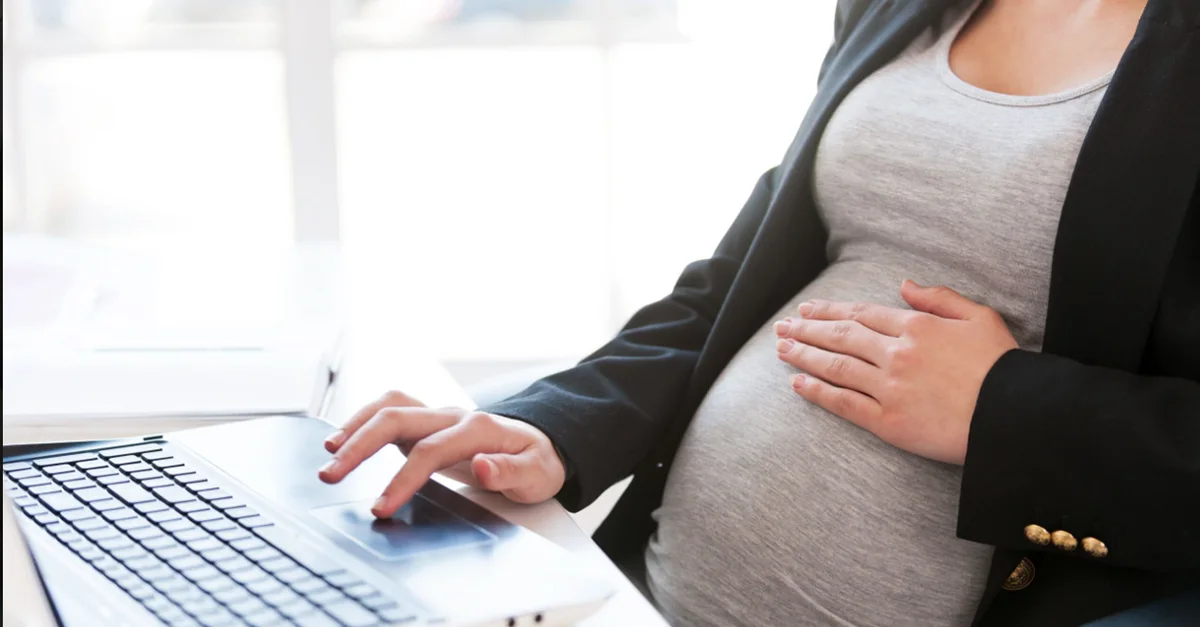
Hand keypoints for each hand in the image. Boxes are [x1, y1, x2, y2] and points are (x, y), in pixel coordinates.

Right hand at [318, 390, 565, 517]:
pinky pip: (389, 411)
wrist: (541, 444)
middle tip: (331, 475)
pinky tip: (343, 440)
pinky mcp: (426, 423)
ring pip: (389, 406)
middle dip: (359, 445)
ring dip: (355, 427)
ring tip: (328, 454)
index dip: (402, 478)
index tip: (380, 507)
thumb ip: (510, 471)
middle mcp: (452, 416)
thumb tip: (482, 465)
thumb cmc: (537, 461)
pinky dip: (362, 420)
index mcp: (478, 429)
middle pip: (397, 418)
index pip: (429, 451)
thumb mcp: (537, 474)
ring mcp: (438, 416)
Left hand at [773, 280, 1017, 463]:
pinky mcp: (888, 422)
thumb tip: (904, 284)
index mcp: (916, 326)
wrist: (1015, 416)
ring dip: (804, 355)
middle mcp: (896, 354)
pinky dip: (818, 392)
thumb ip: (940, 298)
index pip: (861, 314)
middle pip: (841, 336)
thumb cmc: (1003, 367)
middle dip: (807, 330)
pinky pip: (844, 403)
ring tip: (781, 349)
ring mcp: (889, 388)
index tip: (807, 310)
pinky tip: (798, 383)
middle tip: (783, 327)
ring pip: (836, 366)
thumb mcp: (980, 317)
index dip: (830, 310)